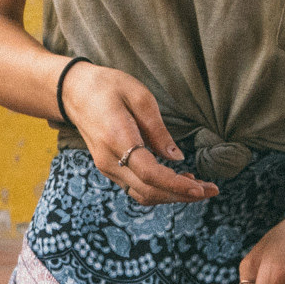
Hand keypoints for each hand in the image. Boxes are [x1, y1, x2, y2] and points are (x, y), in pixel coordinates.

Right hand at [64, 62, 213, 204]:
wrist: (73, 92)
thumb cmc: (107, 87)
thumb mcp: (139, 96)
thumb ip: (158, 130)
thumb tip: (177, 158)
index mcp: (117, 139)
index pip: (150, 173)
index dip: (177, 185)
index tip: (201, 188)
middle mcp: (109, 160)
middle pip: (149, 191)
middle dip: (182, 195)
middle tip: (211, 190)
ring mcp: (106, 167)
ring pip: (142, 194)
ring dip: (171, 196)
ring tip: (198, 187)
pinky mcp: (108, 169)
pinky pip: (135, 188)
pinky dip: (159, 190)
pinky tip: (177, 181)